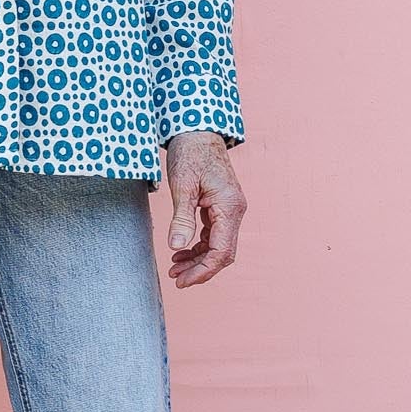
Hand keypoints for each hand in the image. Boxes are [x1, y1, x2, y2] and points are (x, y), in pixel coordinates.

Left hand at [164, 131, 246, 286]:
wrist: (198, 131)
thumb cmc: (190, 153)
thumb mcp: (182, 186)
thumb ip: (182, 219)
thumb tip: (177, 247)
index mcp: (229, 207)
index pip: (221, 251)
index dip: (202, 270)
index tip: (182, 280)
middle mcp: (235, 210)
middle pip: (223, 253)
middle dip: (200, 269)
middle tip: (176, 278)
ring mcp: (230, 209)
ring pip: (219, 246)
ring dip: (198, 259)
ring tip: (174, 266)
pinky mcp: (222, 207)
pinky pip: (214, 235)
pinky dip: (199, 246)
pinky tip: (180, 250)